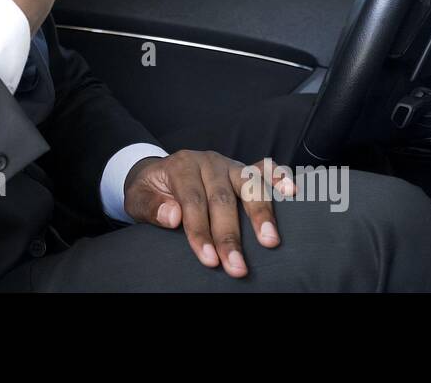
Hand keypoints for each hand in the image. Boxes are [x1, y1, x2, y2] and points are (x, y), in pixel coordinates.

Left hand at [123, 151, 294, 276]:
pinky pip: (264, 169)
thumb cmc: (151, 191)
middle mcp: (208, 162)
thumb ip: (151, 207)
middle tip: (237, 267)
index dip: (200, 231)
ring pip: (249, 184)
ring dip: (261, 213)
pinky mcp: (244, 169)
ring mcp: (229, 164)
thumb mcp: (137, 198)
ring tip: (270, 241)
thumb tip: (173, 217)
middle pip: (222, 198)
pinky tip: (293, 192)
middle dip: (230, 235)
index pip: (192, 201)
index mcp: (181, 166)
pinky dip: (279, 178)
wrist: (159, 173)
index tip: (209, 259)